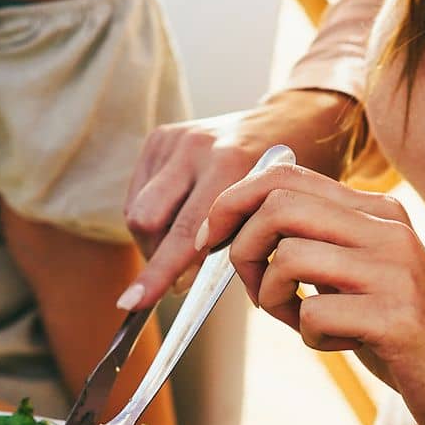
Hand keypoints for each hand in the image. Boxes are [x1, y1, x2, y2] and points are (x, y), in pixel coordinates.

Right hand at [120, 89, 358, 308]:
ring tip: (183, 242)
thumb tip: (181, 282)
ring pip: (137, 211)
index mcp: (231, 165)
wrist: (292, 121)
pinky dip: (154, 216)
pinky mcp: (161, 137)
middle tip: (179, 272)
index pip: (182, 233)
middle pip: (146, 221)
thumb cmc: (287, 180)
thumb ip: (233, 245)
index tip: (132, 303)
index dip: (158, 273)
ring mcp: (176, 139)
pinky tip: (181, 214)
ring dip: (153, 239)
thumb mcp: (273, 214)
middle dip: (156, 256)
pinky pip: (137, 194)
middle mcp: (197, 147)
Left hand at [197, 164, 424, 424]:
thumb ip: (311, 246)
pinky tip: (337, 343)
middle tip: (256, 290)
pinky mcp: (397, 317)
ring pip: (289, 257)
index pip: (285, 177)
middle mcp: (386, 230)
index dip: (232, 203)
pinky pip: (313, 313)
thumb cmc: (398, 332)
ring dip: (273, 297)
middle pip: (279, 206)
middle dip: (242, 249)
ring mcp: (394, 271)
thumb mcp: (353, 275)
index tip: (211, 238)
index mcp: (375, 212)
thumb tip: (236, 231)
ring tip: (298, 319)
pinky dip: (308, 334)